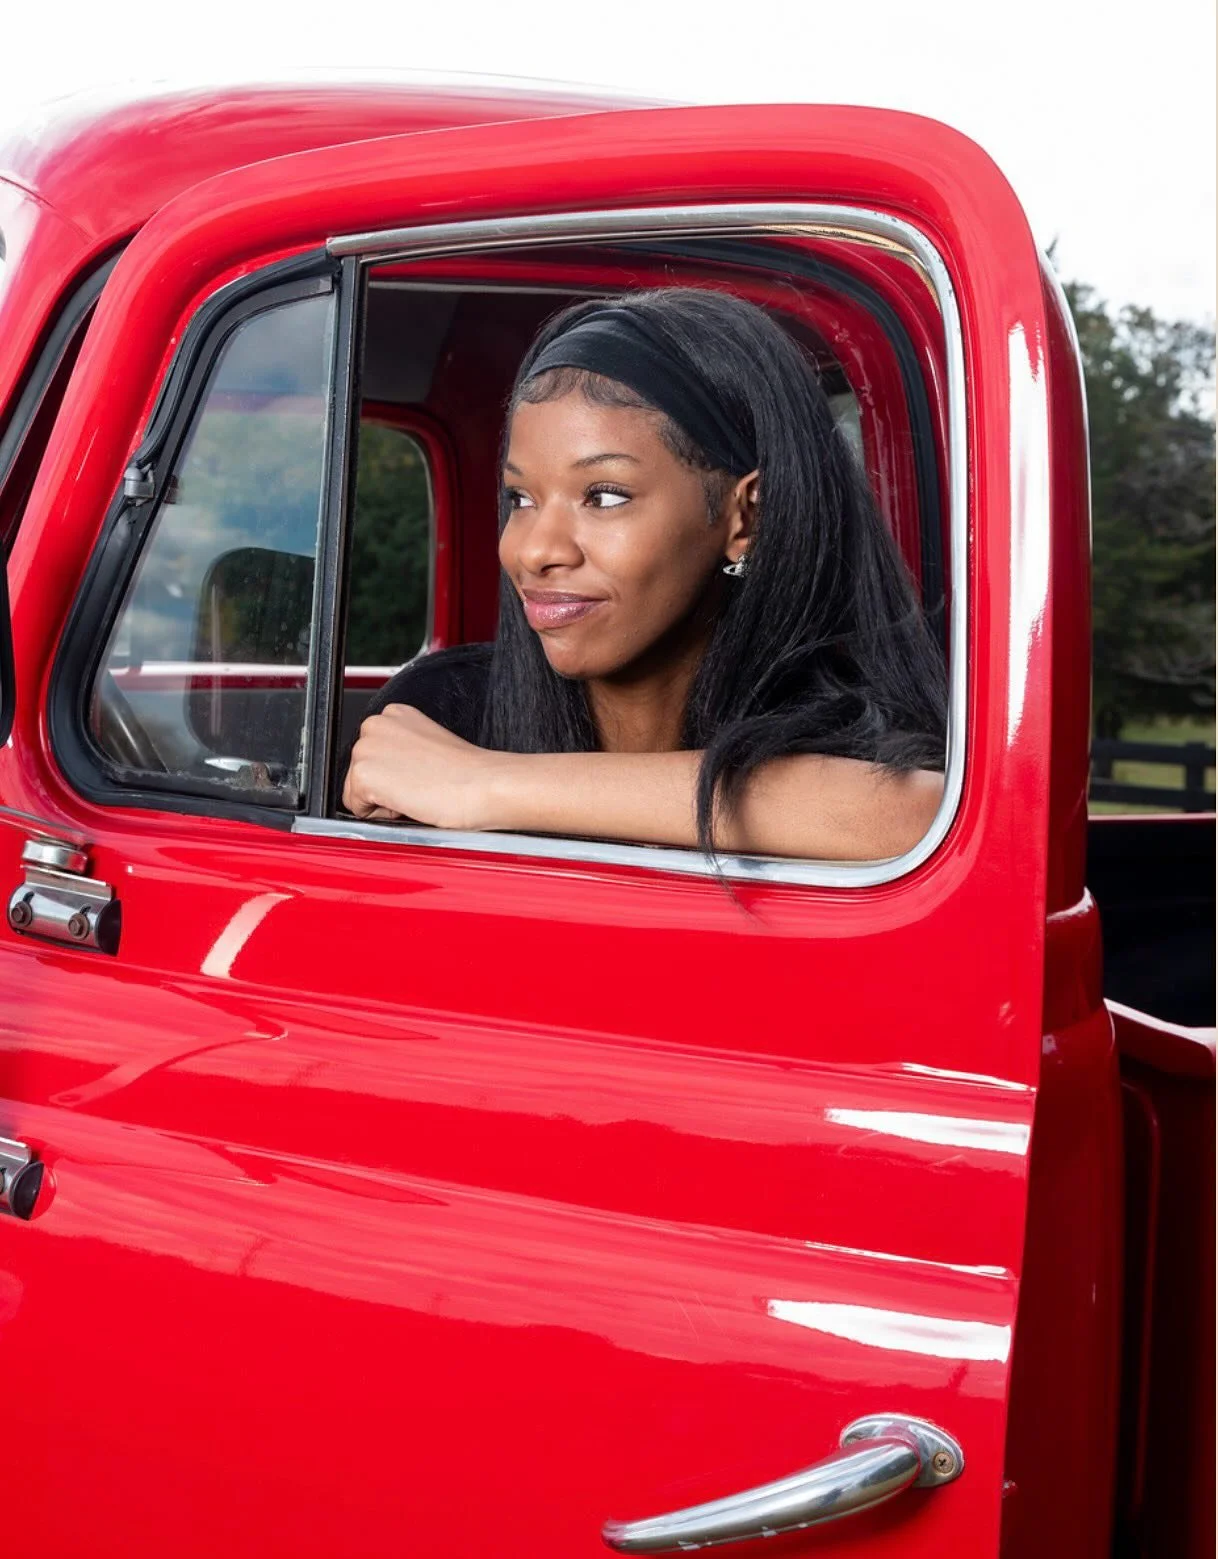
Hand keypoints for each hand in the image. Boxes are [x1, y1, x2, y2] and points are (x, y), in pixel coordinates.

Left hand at [342, 704, 503, 830]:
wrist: (481, 785)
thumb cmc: (467, 773)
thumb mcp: (428, 746)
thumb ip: (402, 750)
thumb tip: (391, 771)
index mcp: (394, 714)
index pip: (373, 754)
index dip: (394, 773)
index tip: (418, 774)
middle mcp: (375, 725)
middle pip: (359, 770)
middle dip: (384, 786)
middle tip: (419, 786)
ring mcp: (366, 748)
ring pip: (355, 790)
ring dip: (381, 800)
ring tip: (415, 793)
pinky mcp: (363, 775)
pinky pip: (356, 808)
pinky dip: (379, 815)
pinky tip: (408, 802)